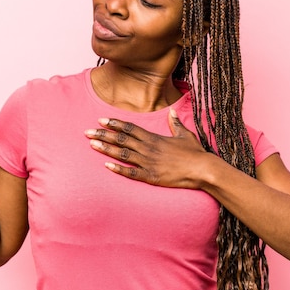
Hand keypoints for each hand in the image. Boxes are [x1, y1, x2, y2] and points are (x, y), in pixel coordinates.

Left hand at [84, 109, 210, 188]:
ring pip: (122, 154)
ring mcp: (148, 162)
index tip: (101, 120)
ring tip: (92, 144)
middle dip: (103, 135)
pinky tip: (106, 165)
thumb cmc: (195, 153)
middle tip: (87, 132)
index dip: (114, 123)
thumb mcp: (185, 135)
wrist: (202, 170)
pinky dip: (118, 169)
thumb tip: (172, 112)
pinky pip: (131, 173)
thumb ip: (175, 124)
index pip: (130, 128)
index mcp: (154, 138)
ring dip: (106, 149)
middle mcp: (148, 148)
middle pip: (121, 139)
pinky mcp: (150, 177)